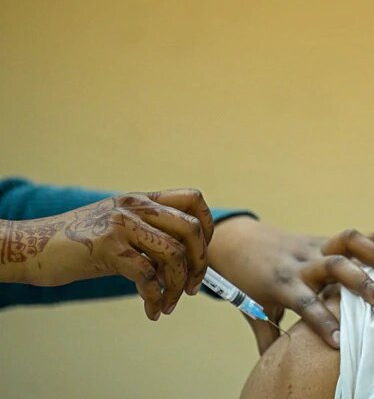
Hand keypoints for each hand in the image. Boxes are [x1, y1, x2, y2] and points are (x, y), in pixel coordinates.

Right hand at [0, 189, 213, 320]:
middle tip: (192, 287)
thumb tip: (186, 267)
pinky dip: (154, 298)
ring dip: (178, 286)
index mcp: (142, 200)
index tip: (202, 255)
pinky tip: (151, 310)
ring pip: (173, 254)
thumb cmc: (78, 245)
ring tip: (169, 304)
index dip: (207, 228)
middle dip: (200, 263)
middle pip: (191, 229)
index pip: (194, 199)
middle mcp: (135, 205)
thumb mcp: (120, 231)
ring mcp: (121, 223)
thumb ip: (151, 240)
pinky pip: (147, 275)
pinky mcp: (107, 246)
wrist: (31, 247)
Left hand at [206, 217, 373, 353]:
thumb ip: (268, 337)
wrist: (237, 241)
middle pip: (334, 266)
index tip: (341, 344)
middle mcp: (300, 263)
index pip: (304, 303)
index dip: (323, 323)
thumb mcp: (252, 310)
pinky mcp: (323, 239)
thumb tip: (277, 368)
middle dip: (363, 284)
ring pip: (348, 241)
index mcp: (281, 284)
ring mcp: (314, 246)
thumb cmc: (247, 281)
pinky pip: (353, 238)